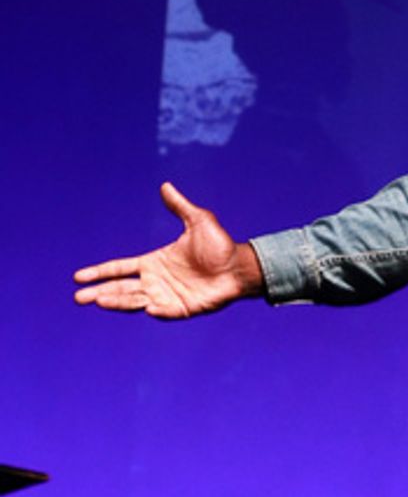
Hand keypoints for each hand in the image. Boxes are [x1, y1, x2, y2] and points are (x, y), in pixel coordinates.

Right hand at [74, 183, 262, 318]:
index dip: (100, 272)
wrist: (240, 265)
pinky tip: (144, 308)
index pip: (120, 268)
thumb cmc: (220, 245)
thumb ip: (179, 206)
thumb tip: (165, 185)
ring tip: (98, 301)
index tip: (79, 276)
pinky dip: (154, 310)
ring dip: (117, 301)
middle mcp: (156, 281)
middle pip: (121, 288)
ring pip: (135, 300)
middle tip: (78, 298)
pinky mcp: (181, 309)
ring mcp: (167, 296)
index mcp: (154, 262)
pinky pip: (164, 311)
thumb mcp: (198, 221)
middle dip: (99, 292)